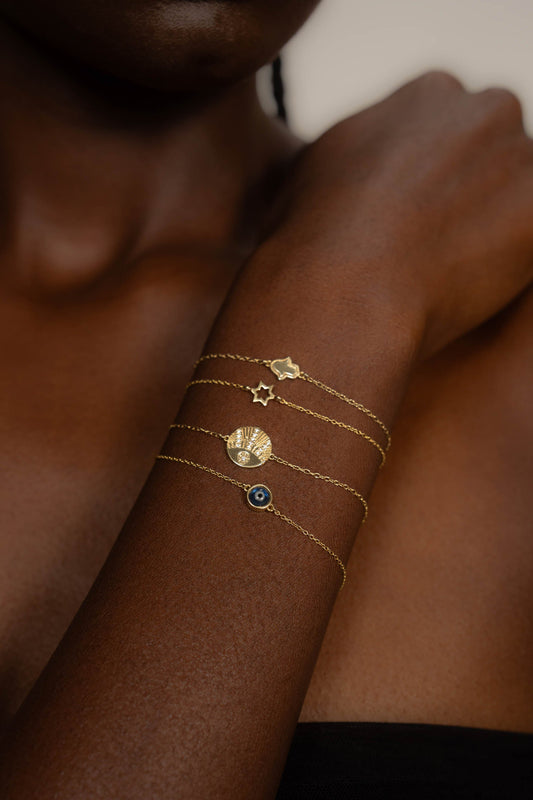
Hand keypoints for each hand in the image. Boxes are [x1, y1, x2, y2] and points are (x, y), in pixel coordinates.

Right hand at [273, 71, 532, 357]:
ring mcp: (520, 159)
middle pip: (493, 151)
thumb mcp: (317, 165)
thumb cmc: (312, 237)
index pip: (451, 126)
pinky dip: (507, 260)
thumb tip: (361, 164)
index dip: (433, 175)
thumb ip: (360, 148)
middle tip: (437, 240)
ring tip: (446, 268)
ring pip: (518, 193)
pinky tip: (464, 283)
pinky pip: (529, 236)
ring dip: (494, 224)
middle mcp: (486, 109)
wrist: (341, 289)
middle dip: (472, 190)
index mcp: (430, 93)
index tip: (416, 212)